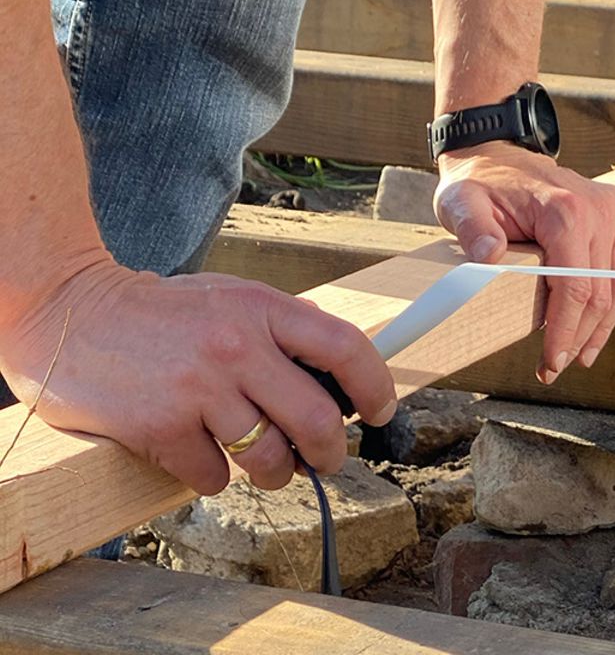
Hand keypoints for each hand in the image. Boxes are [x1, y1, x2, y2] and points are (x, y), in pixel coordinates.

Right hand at [0, 259, 396, 494]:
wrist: (70, 313)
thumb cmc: (162, 313)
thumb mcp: (230, 299)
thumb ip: (281, 330)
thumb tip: (341, 369)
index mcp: (261, 308)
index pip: (344, 348)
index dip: (375, 386)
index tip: (382, 411)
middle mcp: (236, 346)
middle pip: (316, 419)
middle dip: (331, 452)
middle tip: (326, 460)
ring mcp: (198, 388)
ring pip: (269, 458)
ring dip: (276, 473)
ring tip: (268, 467)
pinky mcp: (161, 427)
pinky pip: (213, 476)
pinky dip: (214, 477)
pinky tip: (201, 456)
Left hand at [433, 142, 614, 383]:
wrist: (496, 154)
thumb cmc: (479, 184)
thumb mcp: (462, 204)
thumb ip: (474, 230)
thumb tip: (489, 256)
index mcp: (564, 211)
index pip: (575, 287)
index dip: (566, 331)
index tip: (551, 363)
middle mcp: (598, 210)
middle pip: (601, 291)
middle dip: (582, 336)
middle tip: (558, 366)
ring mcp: (613, 209)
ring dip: (607, 324)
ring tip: (585, 353)